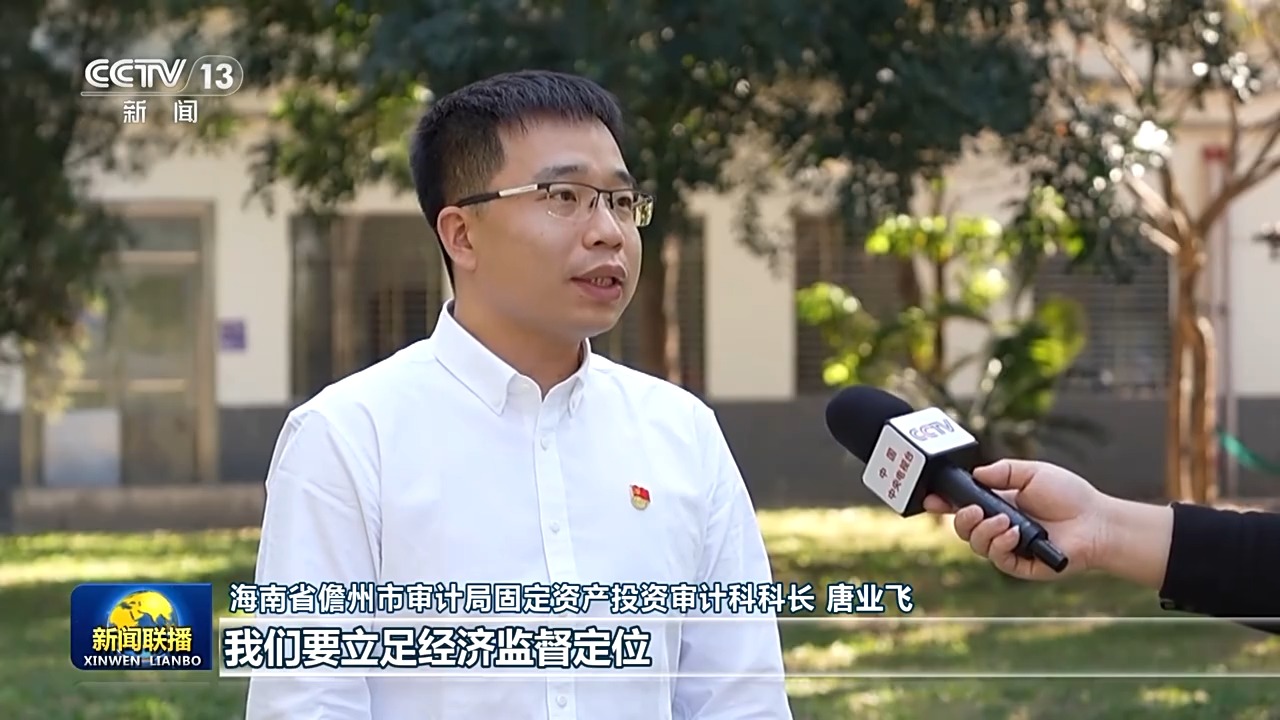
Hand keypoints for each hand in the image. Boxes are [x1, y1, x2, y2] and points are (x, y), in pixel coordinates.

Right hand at [922, 459, 1109, 580]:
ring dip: (984, 530)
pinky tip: (1015, 533)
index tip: (931, 499)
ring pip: (975, 544)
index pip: (964, 505)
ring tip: (1005, 521)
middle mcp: (999, 527)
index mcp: (999, 504)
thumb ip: (1003, 471)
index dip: (944, 503)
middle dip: (960, 519)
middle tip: (975, 510)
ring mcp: (1008, 547)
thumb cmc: (1070, 496)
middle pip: (963, 528)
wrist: (1096, 522)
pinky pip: (996, 557)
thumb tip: (976, 474)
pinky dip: (1000, 543)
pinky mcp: (1019, 564)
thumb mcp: (1032, 472)